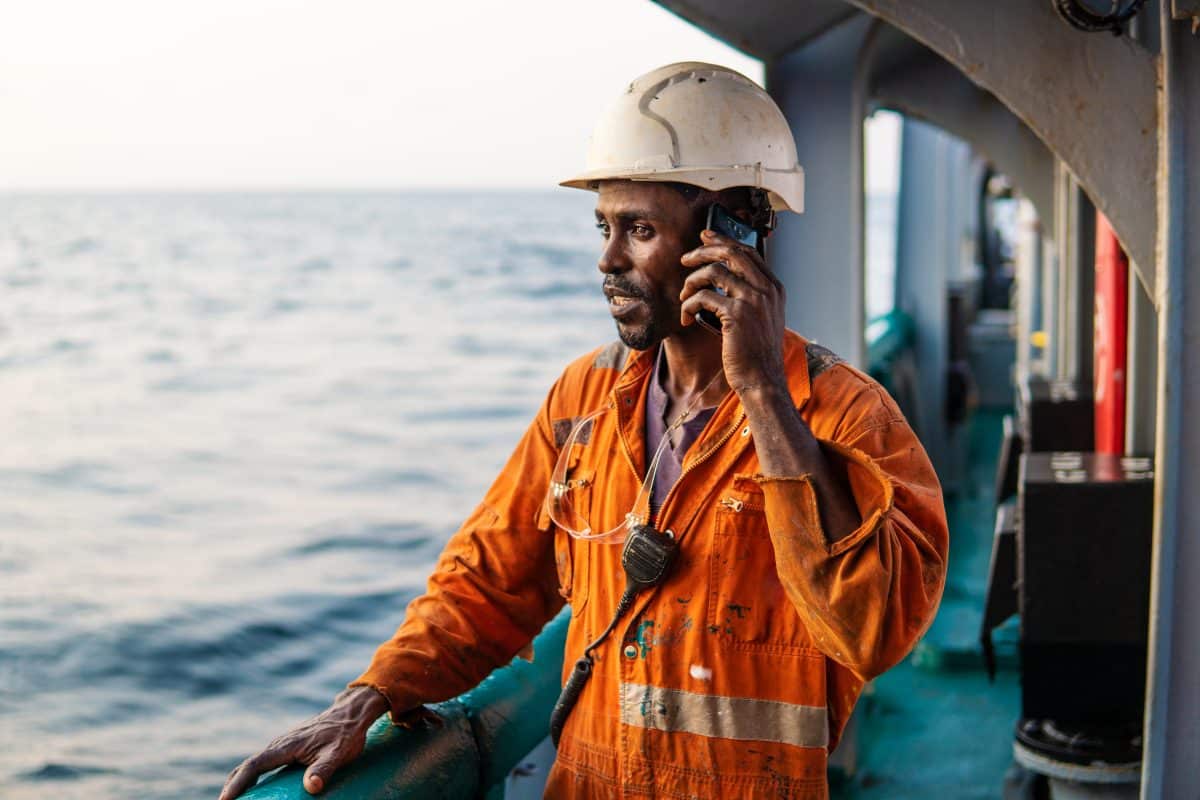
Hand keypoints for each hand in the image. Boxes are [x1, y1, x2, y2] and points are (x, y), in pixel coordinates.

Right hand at [218, 686, 389, 798]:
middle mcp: (279, 744)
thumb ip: (323, 769)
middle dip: (233, 786)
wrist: (350, 715)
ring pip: (254, 764)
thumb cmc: (344, 735)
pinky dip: (252, 776)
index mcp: (285, 746)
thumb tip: (311, 787)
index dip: (237, 784)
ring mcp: (282, 745)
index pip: (253, 766)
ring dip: (240, 781)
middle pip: (247, 766)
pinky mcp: (288, 748)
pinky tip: (255, 789)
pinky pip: (264, 763)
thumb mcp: (338, 754)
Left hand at [679, 229, 787, 395]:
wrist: (762, 380)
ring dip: (691, 282)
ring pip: (713, 272)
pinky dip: (689, 305)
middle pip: (731, 253)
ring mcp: (753, 300)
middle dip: (704, 251)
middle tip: (686, 259)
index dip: (724, 242)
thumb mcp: (762, 319)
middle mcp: (767, 289)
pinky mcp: (736, 314)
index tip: (705, 238)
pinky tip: (686, 317)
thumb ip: (750, 296)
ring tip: (684, 297)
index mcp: (774, 288)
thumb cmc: (756, 353)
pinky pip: (703, 297)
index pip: (748, 252)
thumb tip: (722, 277)